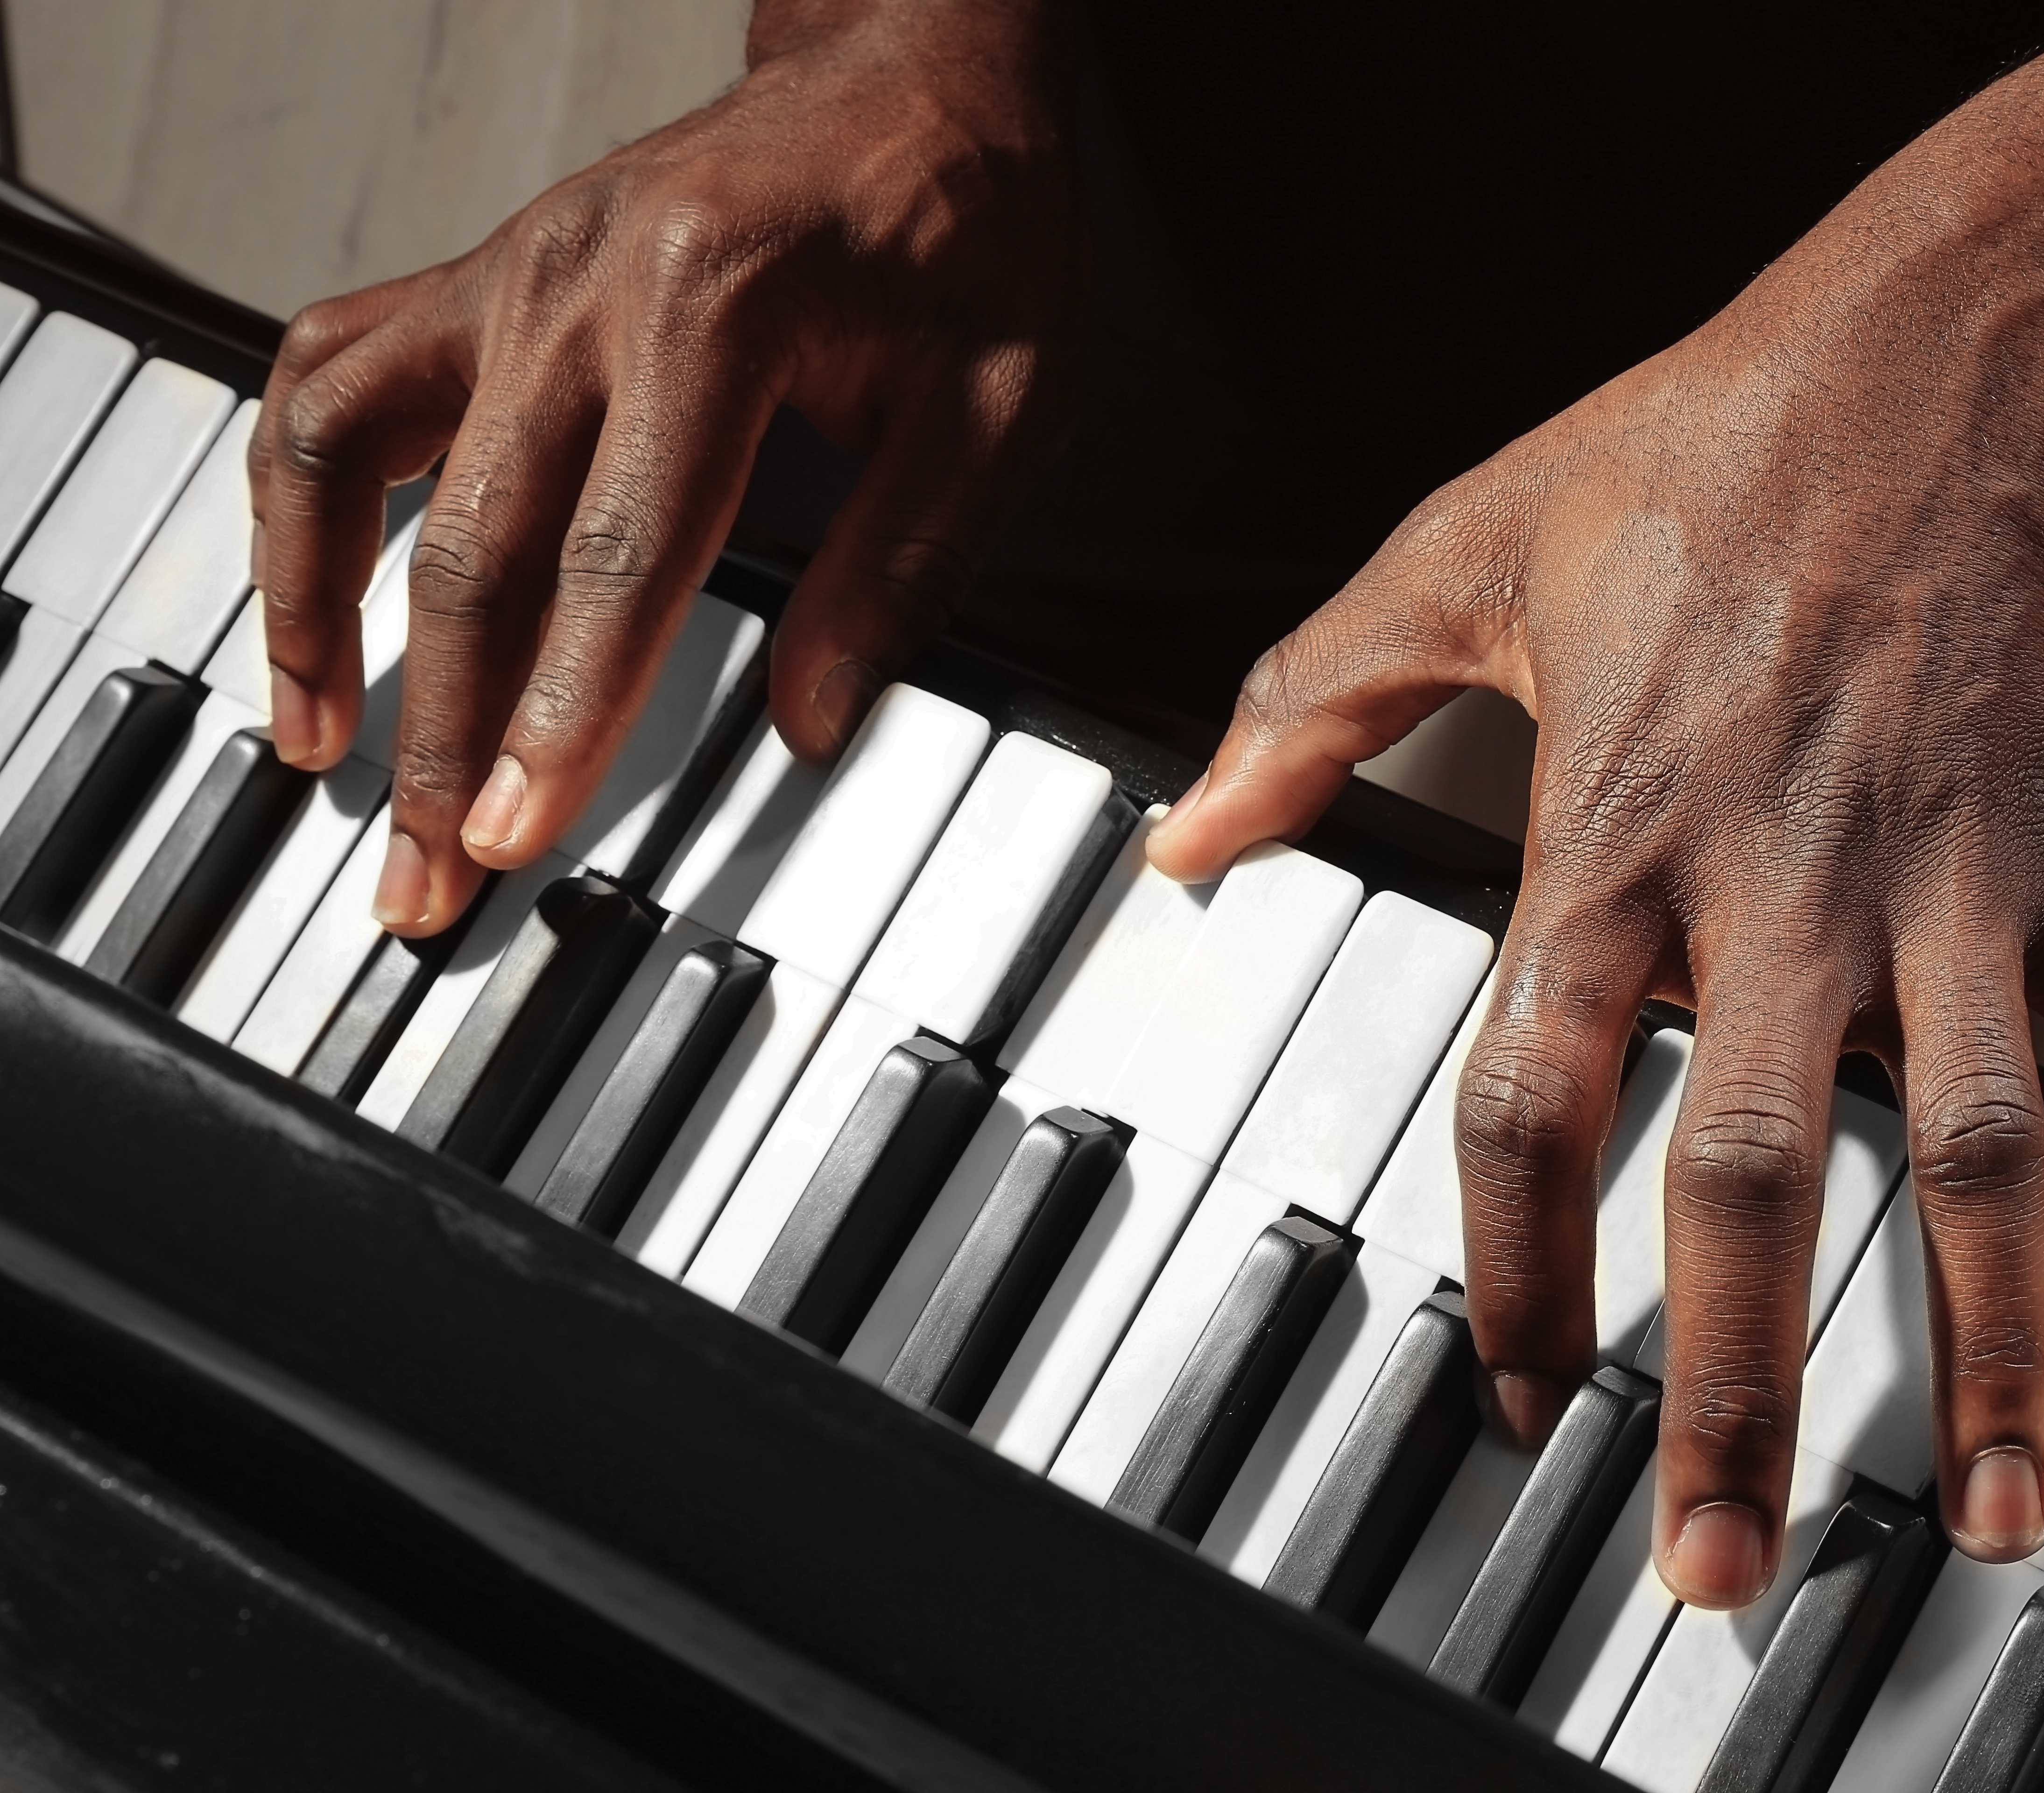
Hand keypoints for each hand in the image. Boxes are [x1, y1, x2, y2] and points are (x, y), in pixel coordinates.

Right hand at [250, 0, 1085, 933]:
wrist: (913, 72)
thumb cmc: (968, 222)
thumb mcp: (1002, 400)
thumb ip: (902, 565)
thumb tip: (813, 727)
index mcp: (719, 306)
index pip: (620, 556)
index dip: (562, 712)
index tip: (519, 829)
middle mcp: (578, 282)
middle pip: (474, 542)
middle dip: (440, 728)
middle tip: (427, 872)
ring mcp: (508, 271)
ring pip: (348, 449)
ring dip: (317, 614)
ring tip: (319, 751)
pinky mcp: (479, 274)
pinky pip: (332, 373)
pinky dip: (298, 495)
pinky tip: (309, 602)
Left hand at [1145, 0, 2043, 1604]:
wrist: (1942, 350)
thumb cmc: (1703, 451)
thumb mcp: (1461, 547)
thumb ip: (1310, 699)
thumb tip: (1184, 827)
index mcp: (1616, 829)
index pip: (1537, 1093)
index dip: (1510, 1262)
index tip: (1516, 1393)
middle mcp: (1785, 881)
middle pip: (1751, 1173)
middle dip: (1734, 1382)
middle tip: (1716, 1556)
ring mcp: (1952, 874)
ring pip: (1975, 1147)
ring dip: (1972, 1340)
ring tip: (1973, 1504)